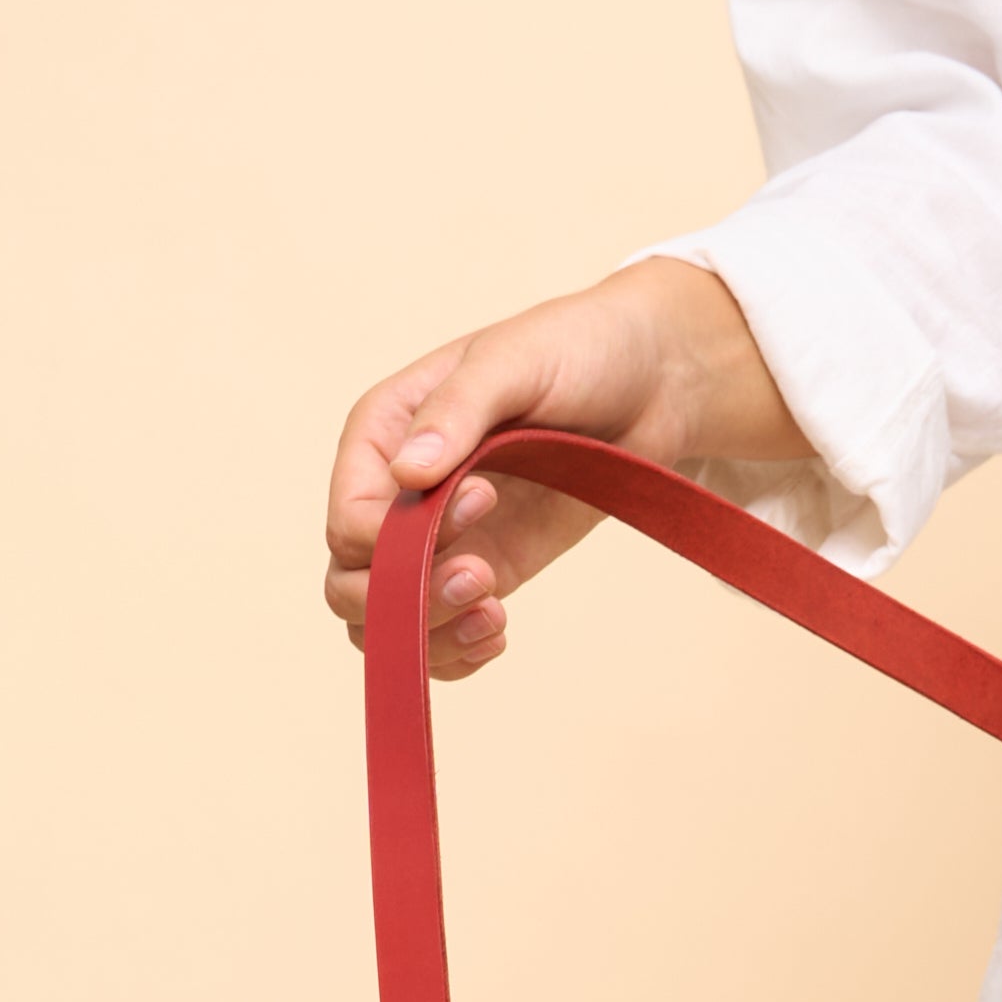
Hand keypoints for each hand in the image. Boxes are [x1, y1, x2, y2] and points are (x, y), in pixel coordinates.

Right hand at [324, 260, 813, 681]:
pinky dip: (457, 652)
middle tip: (484, 577)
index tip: (481, 501)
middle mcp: (396, 493)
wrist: (651, 380)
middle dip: (407, 598)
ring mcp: (437, 540)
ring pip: (388, 623)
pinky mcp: (484, 569)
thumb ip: (456, 413)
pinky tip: (498, 631)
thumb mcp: (513, 361)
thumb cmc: (577, 349)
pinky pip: (440, 636)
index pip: (349, 518)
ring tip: (496, 614)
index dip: (393, 538)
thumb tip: (407, 472)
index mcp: (384, 433)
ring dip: (432, 636)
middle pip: (352, 583)